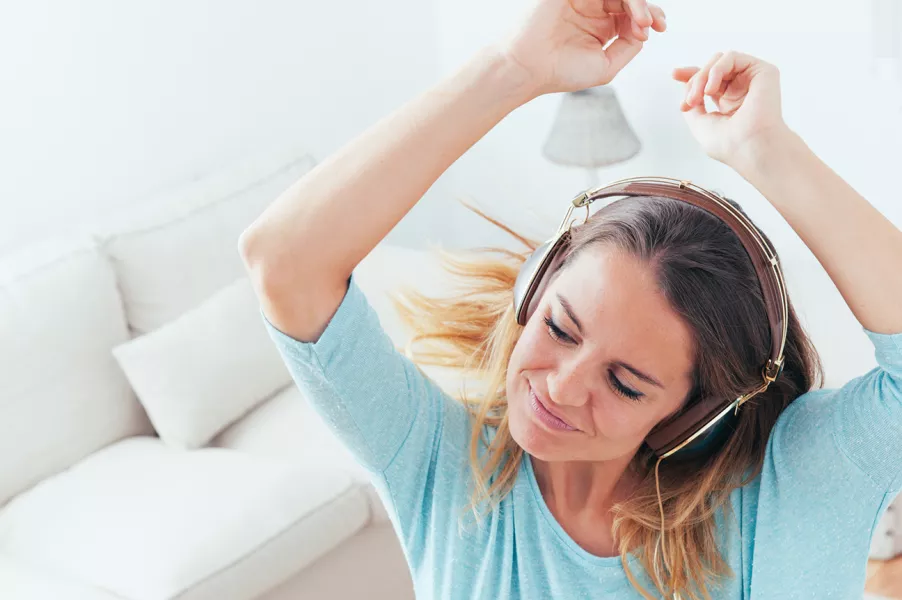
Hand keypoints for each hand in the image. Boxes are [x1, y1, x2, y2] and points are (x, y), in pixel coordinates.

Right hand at [500, 0, 666, 97]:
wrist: (528, 68)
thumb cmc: (560, 72)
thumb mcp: (606, 67)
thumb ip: (628, 48)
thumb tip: (644, 30)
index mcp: (599, 27)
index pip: (632, 14)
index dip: (650, 17)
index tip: (658, 30)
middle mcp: (592, 9)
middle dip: (647, 9)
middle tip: (652, 25)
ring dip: (637, 2)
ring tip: (642, 21)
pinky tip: (630, 10)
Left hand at [673, 51, 790, 167]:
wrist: (749, 148)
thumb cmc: (729, 144)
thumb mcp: (699, 123)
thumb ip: (692, 103)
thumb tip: (687, 86)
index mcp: (728, 102)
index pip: (709, 80)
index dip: (691, 74)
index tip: (675, 74)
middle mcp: (741, 89)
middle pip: (711, 68)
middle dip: (694, 80)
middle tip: (689, 102)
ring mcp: (752, 80)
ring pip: (719, 61)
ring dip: (702, 76)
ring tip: (699, 96)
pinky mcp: (763, 72)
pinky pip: (732, 57)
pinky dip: (716, 70)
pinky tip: (711, 89)